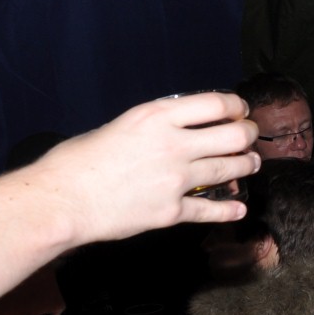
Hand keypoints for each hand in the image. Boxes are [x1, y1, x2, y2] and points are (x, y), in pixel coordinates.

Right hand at [24, 93, 260, 247]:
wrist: (62, 200)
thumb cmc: (76, 161)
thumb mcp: (118, 126)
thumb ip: (151, 127)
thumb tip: (174, 130)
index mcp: (156, 116)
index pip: (215, 104)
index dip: (235, 105)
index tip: (240, 109)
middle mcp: (173, 144)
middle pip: (233, 135)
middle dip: (248, 134)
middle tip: (250, 136)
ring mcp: (176, 179)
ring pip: (229, 169)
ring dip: (246, 165)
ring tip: (251, 163)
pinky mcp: (172, 210)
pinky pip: (211, 209)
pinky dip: (229, 210)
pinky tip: (239, 209)